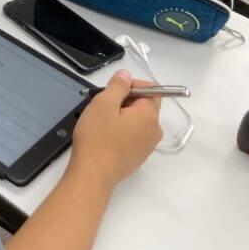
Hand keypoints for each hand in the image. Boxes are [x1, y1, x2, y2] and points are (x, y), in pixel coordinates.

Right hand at [69, 70, 162, 189]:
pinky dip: (121, 130)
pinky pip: (133, 135)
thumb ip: (118, 86)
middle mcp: (154, 131)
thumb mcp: (103, 104)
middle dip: (125, 101)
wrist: (93, 173)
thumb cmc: (97, 137)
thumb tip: (126, 75)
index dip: (131, 85)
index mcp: (149, 116)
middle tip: (102, 106)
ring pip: (137, 121)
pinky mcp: (138, 156)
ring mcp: (147, 146)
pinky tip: (104, 136)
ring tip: (101, 122)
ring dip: (122, 116)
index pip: (151, 90)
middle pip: (144, 105)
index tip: (112, 90)